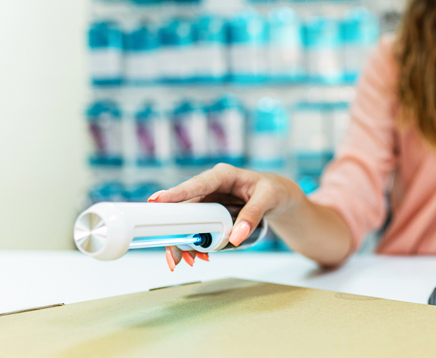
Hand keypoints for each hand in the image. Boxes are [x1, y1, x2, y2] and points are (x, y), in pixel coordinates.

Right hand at [147, 163, 306, 270]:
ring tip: (187, 260)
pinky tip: (198, 256)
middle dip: (176, 229)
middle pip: (185, 207)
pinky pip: (197, 229)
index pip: (197, 184)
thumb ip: (252, 215)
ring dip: (184, 241)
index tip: (157, 201)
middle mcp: (211, 187)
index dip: (176, 193)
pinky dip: (195, 243)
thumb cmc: (274, 190)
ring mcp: (209, 201)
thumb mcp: (268, 199)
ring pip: (187, 221)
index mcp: (223, 175)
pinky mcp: (210, 214)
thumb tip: (236, 237)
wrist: (279, 196)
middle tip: (172, 251)